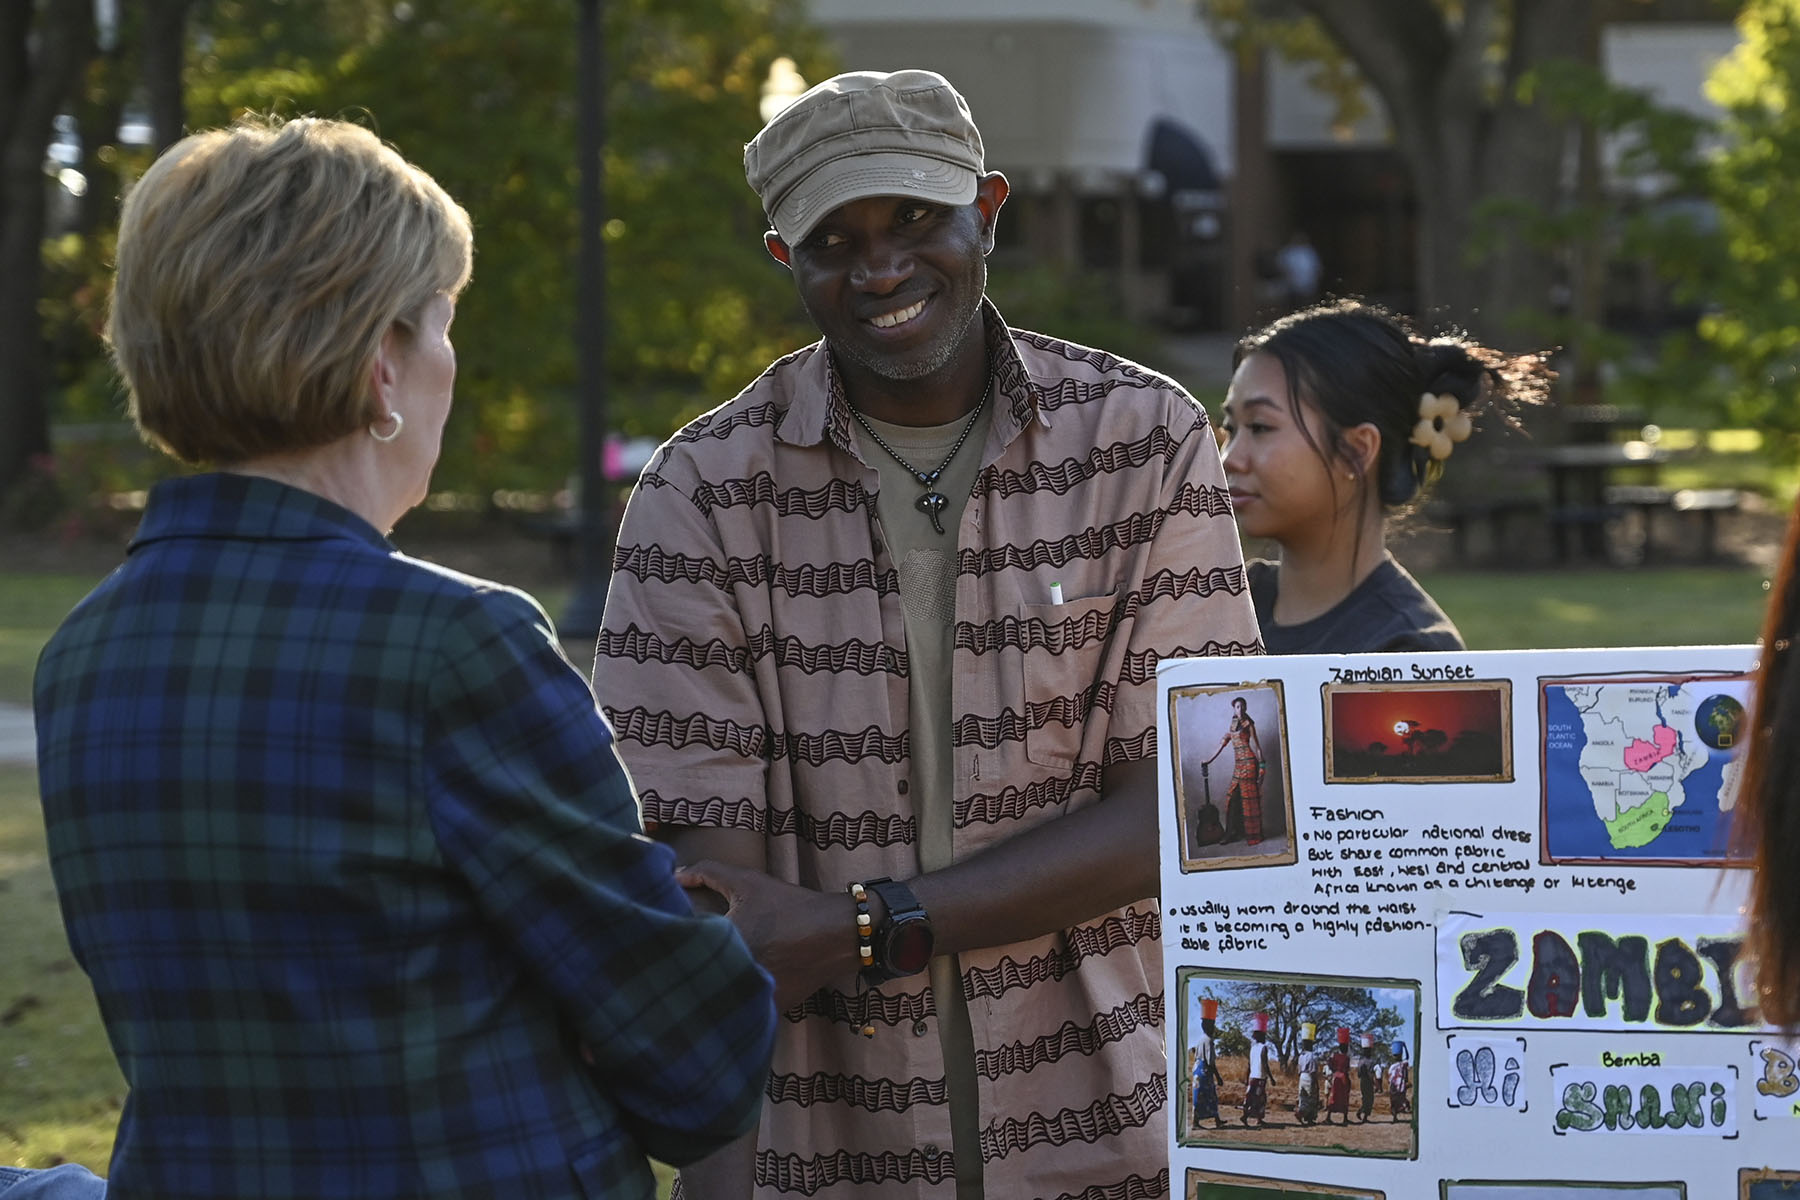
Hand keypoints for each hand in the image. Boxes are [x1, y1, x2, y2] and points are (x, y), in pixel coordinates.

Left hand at [676, 858, 857, 1010]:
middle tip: (688, 962)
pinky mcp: (770, 1009)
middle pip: (698, 978)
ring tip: (709, 978)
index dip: (676, 944)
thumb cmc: (790, 905)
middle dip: (691, 971)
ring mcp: (755, 995)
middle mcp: (738, 973)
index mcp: (725, 942)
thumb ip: (708, 872)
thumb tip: (677, 875)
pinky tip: (736, 990)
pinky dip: (737, 1003)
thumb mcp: (748, 882)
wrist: (837, 932)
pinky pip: (743, 1012)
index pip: (685, 948)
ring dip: (712, 991)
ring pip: (719, 999)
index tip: (675, 940)